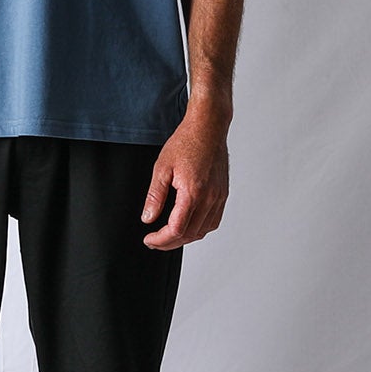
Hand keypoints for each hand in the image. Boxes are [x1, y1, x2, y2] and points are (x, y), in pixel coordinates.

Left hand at [140, 106, 229, 248]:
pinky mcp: (223, 194)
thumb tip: (148, 218)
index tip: (149, 240)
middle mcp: (209, 198)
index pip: (176, 229)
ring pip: (203, 231)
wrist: (208, 128)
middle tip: (154, 241)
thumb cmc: (186, 143)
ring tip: (168, 236)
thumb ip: (154, 196)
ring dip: (185, 238)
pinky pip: (213, 221)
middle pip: (190, 234)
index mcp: (193, 192)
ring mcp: (218, 197)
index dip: (161, 240)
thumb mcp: (162, 168)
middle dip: (170, 242)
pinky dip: (199, 229)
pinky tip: (188, 226)